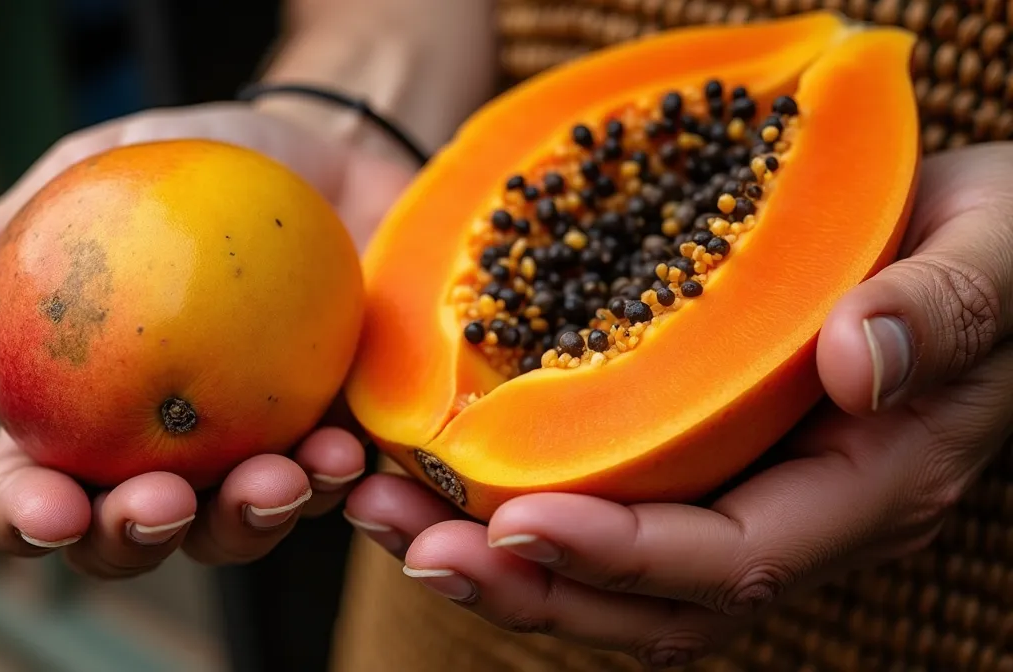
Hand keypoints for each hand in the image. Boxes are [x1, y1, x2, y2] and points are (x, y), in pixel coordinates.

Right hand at [0, 102, 413, 576]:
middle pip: (124, 539)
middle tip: (160, 505)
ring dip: (247, 522)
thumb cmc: (185, 172)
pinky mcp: (329, 448)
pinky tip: (343, 454)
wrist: (321, 158)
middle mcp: (156, 454)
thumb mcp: (83, 179)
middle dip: (133, 542)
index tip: (49, 506)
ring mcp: (247, 460)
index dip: (29, 516)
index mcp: (75, 412)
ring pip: (231, 533)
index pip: (31, 489)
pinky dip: (334, 485)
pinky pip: (329, 491)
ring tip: (278, 475)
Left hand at [344, 142, 1012, 667]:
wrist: (993, 250)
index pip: (733, 559)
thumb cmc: (997, 248)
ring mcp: (749, 502)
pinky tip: (439, 475)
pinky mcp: (706, 469)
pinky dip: (516, 514)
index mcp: (868, 489)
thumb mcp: (993, 257)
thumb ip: (939, 312)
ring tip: (390, 513)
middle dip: (526, 585)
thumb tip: (853, 361)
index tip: (516, 519)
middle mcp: (799, 520)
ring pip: (613, 580)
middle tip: (413, 539)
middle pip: (650, 603)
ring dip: (498, 562)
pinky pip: (608, 519)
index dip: (622, 553)